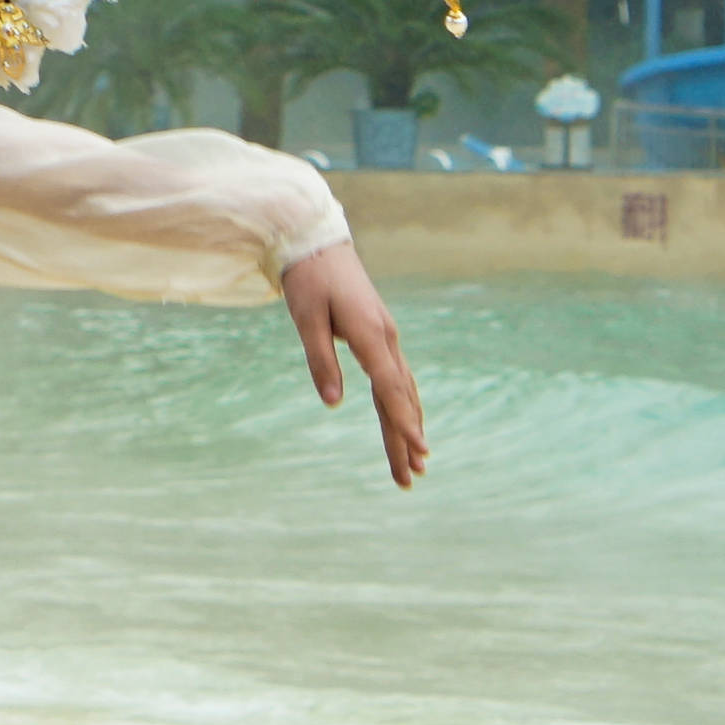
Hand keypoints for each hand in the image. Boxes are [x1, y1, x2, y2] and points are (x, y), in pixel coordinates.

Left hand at [279, 240, 428, 489]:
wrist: (319, 246)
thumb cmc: (309, 281)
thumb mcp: (306, 319)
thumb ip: (320, 361)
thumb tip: (332, 403)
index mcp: (371, 335)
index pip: (390, 387)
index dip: (403, 421)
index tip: (417, 450)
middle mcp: (387, 340)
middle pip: (400, 399)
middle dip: (405, 440)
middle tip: (411, 479)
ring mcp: (387, 339)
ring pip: (402, 392)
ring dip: (408, 428)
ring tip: (415, 465)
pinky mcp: (381, 339)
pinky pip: (397, 380)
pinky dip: (403, 407)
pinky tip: (407, 427)